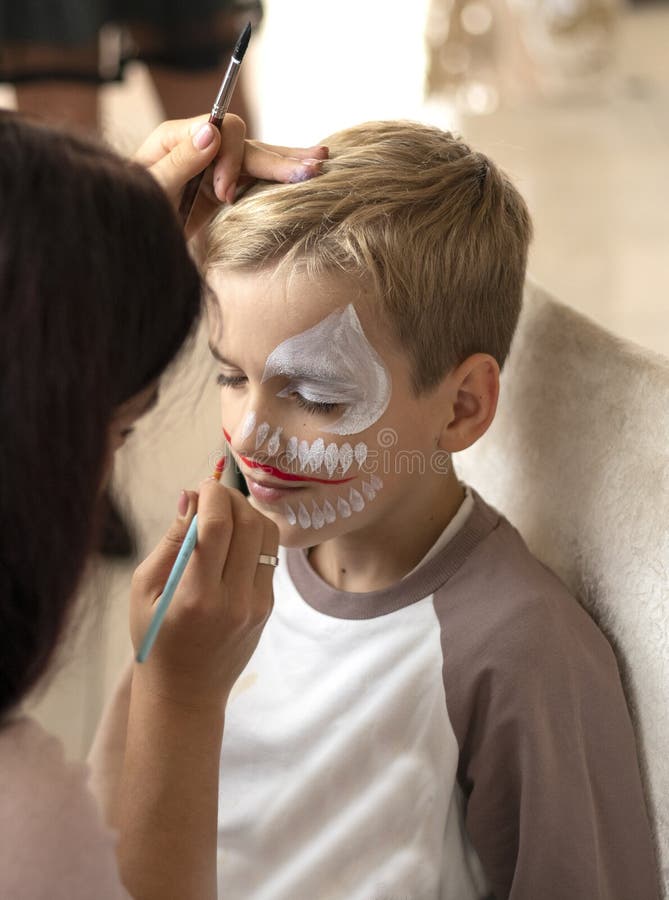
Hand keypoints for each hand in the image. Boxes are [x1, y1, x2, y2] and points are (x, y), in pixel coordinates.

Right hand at [129, 477, 278, 710]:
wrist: (186, 692)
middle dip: (232, 497)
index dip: (213, 495)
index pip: (218, 527)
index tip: (202, 485)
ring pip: (267, 537)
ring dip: (248, 513)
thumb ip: (171, 541)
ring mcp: (257, 605)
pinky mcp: (268, 607)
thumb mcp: (145, 590)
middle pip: (249, 525)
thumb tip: (191, 497)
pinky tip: (232, 539)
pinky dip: (253, 537)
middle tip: (212, 494)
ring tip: (224, 513)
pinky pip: (268, 556)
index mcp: (196, 596)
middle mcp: (234, 600)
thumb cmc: (155, 638)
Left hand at [134, 114, 328, 237]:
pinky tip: (307, 171)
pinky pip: (256, 181)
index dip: (230, 158)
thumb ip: (178, 162)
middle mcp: (200, 148)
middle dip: (276, 159)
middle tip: (311, 169)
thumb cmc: (130, 212)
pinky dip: (281, 178)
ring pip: (258, 159)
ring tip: (321, 161)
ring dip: (289, 163)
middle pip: (247, 143)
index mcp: (178, 139)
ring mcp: (214, 170)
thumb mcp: (150, 189)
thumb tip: (209, 131)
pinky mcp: (224, 193)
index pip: (221, 131)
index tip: (222, 195)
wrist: (127, 240)